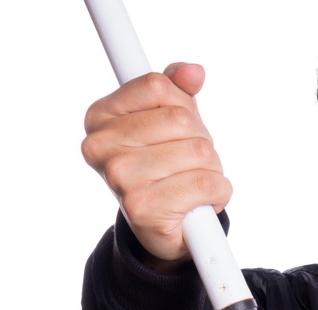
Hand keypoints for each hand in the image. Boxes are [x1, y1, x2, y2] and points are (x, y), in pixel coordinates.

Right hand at [82, 63, 230, 268]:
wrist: (164, 229)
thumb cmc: (165, 167)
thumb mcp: (170, 121)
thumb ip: (179, 90)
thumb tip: (193, 72)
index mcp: (100, 117)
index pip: (157, 86)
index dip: (183, 105)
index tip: (178, 128)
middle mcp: (101, 147)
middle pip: (182, 121)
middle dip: (200, 141)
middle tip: (188, 163)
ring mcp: (119, 177)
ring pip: (199, 152)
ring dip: (211, 169)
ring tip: (192, 183)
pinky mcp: (142, 207)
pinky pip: (206, 183)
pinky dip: (218, 192)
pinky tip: (200, 202)